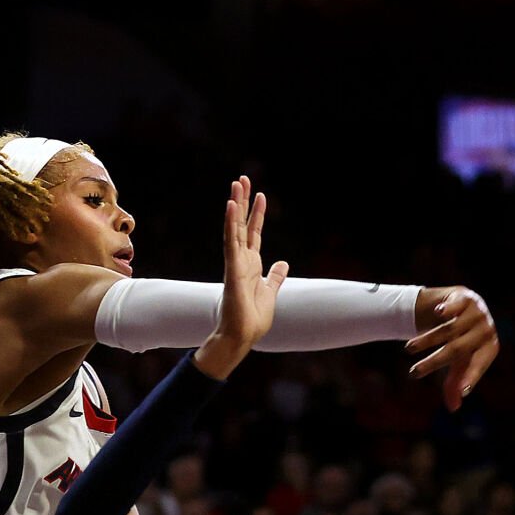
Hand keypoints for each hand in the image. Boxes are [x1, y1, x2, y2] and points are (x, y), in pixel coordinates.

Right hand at [195, 177, 289, 379]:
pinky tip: (231, 205)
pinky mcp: (232, 269)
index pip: (253, 233)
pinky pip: (231, 241)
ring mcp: (235, 262)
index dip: (256, 214)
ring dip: (236, 206)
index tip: (260, 195)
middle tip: (242, 179)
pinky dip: (231, 223)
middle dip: (243, 202)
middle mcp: (241, 260)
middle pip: (242, 224)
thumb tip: (283, 263)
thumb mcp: (270, 292)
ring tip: (236, 184)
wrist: (242, 335)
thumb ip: (275, 277)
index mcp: (250, 264)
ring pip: (234, 228)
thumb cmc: (252, 318)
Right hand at [408, 286, 498, 410]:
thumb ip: (456, 382)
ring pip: (449, 329)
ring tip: (408, 349)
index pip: (479, 365)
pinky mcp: (464, 297)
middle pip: (457, 349)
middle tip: (414, 373)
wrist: (459, 306)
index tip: (462, 390)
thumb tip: (454, 408)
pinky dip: (447, 310)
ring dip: (427, 340)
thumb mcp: (459, 361)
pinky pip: (454, 306)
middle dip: (434, 362)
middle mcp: (485, 330)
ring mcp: (477, 312)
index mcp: (489, 348)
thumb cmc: (461, 340)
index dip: (471, 377)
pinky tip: (438, 313)